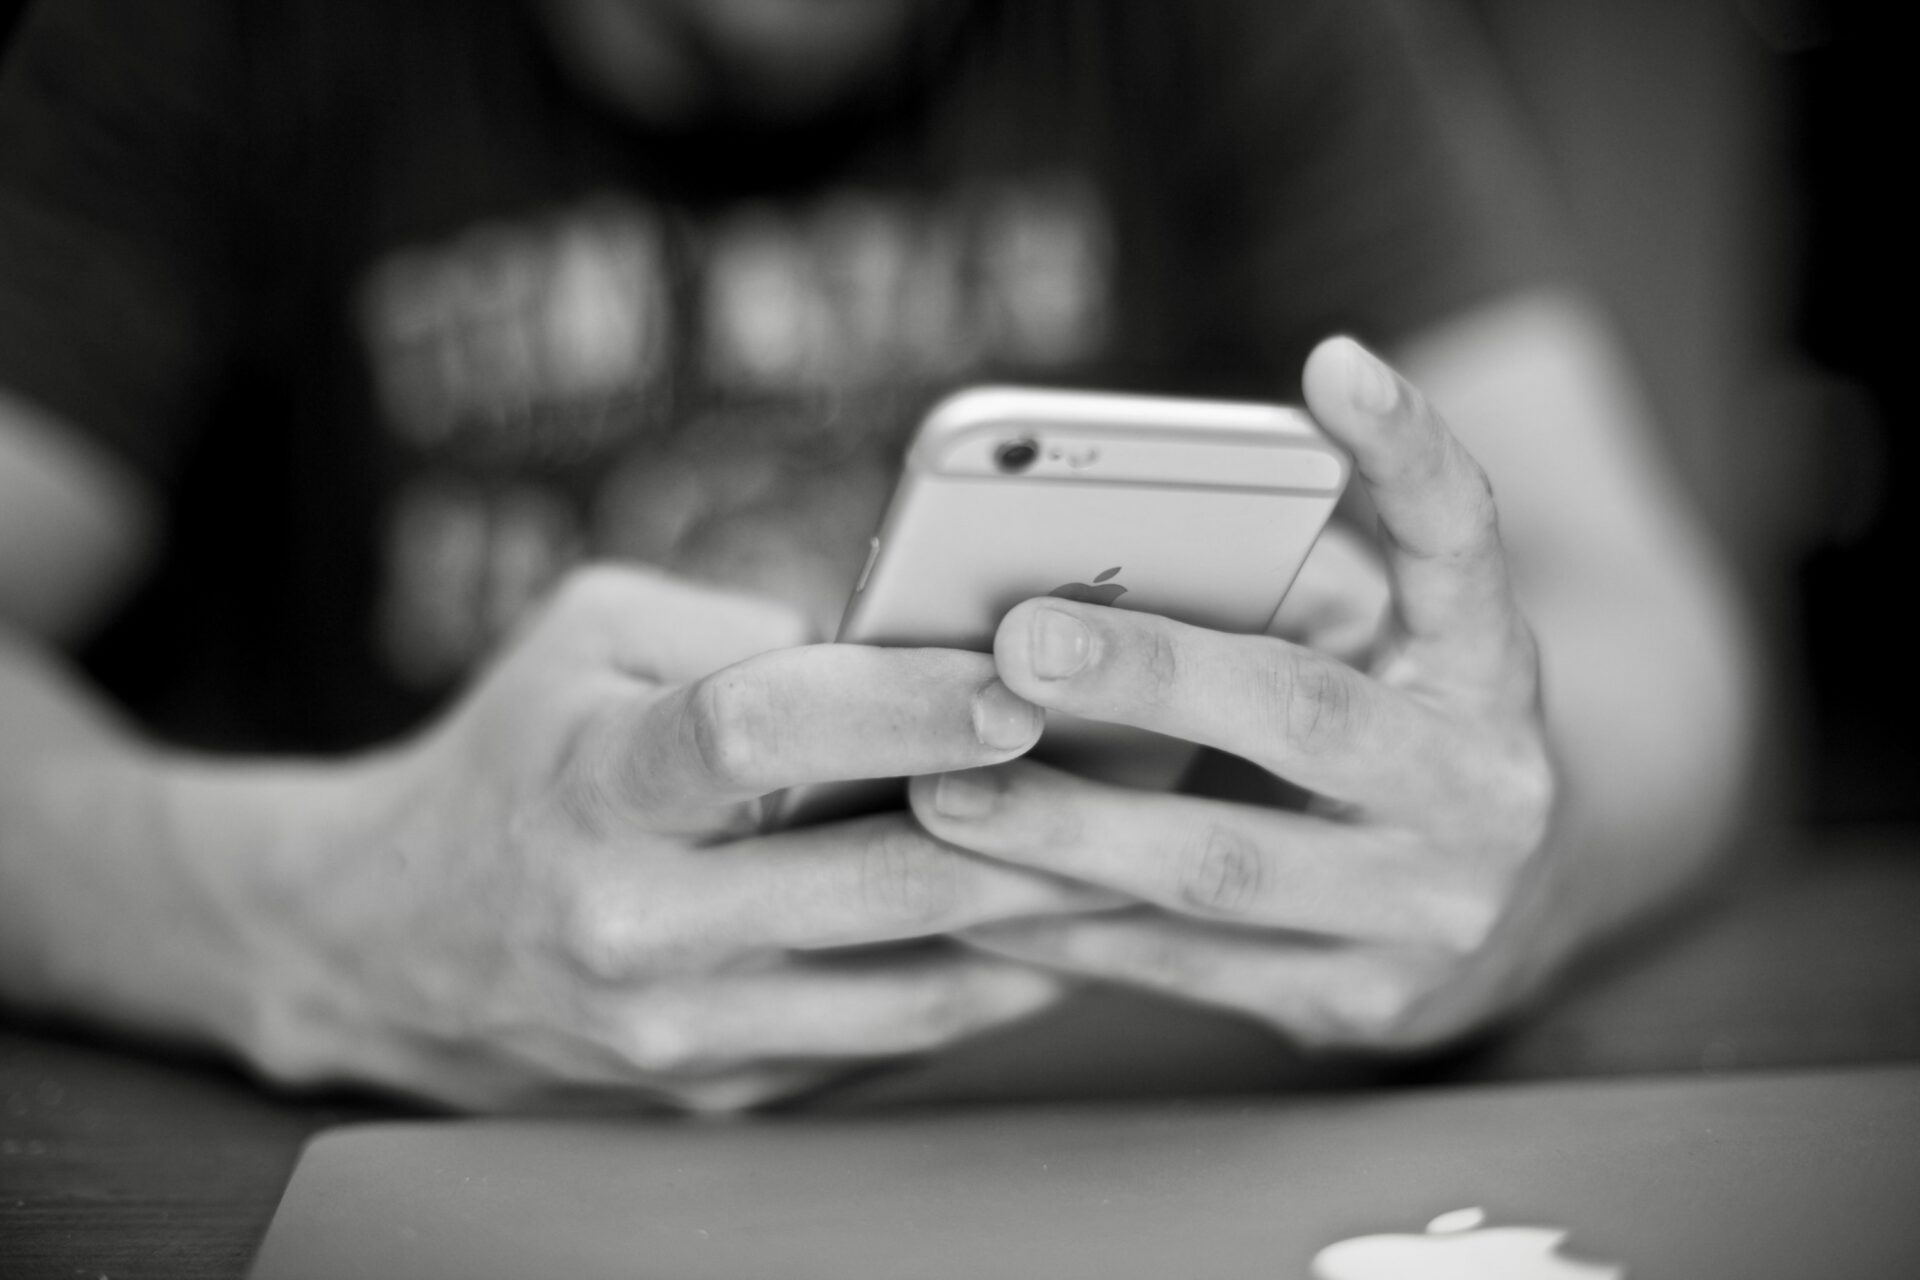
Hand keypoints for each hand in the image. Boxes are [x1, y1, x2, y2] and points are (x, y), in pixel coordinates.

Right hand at [224, 566, 1097, 1110]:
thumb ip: (746, 624)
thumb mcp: (592, 635)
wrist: (389, 943)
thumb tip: (918, 645)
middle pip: (875, 881)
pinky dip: (979, 981)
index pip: (757, 735)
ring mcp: (679, 1030)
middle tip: (1154, 770)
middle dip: (1032, 825)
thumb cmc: (514, 752)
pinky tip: (1060, 928)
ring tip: (1149, 852)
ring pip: (912, 987)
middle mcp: (633, 921)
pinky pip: (886, 1039)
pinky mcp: (718, 1091)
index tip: (1014, 678)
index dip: (894, 705)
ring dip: (1044, 922)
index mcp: (594, 780)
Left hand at [908, 337, 1563, 1052]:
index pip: (1468, 539)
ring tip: (942, 794)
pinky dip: (1072, 931)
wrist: (1508, 906)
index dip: (1409, 450)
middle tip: (1020, 642)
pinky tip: (971, 898)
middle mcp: (1484, 786)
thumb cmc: (1393, 728)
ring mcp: (1431, 910)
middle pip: (1306, 715)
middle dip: (1154, 676)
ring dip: (1073, 832)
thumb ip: (1290, 589)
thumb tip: (1077, 550)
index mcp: (1492, 664)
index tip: (1333, 360)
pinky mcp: (1364, 1003)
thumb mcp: (1387, 643)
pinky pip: (1190, 967)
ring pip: (1226, 869)